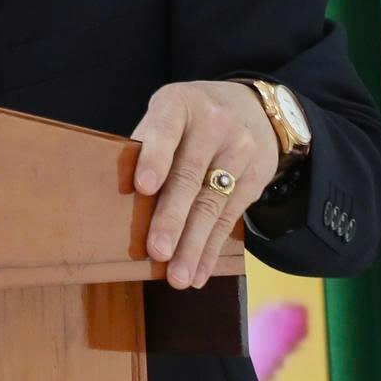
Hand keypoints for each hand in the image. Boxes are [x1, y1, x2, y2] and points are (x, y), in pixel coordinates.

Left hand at [131, 80, 279, 288]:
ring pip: (212, 204)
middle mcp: (214, 126)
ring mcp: (240, 152)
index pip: (165, 130)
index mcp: (179, 104)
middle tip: (157, 251)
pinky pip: (230, 219)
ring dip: (193, 246)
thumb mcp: (169, 112)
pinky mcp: (256, 180)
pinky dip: (211, 249)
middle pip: (190, 176)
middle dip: (172, 218)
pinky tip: (199, 271)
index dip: (154, 158)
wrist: (257, 109)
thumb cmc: (191, 117)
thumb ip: (148, 144)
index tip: (142, 187)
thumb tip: (123, 195)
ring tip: (178, 276)